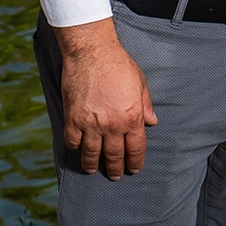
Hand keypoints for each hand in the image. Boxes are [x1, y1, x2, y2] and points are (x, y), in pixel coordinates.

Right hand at [52, 19, 156, 179]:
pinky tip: (78, 148)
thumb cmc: (117, 63)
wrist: (91, 50)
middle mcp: (113, 125)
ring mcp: (91, 123)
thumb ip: (146, 105)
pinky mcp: (73, 117)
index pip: (136, 149)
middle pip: (115, 156)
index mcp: (132, 117)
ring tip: (93, 169)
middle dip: (116, 169)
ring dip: (93, 165)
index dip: (135, 162)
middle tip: (115, 175)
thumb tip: (152, 122)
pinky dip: (75, 148)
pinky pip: (73, 141)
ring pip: (92, 154)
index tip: (133, 168)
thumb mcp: (140, 82)